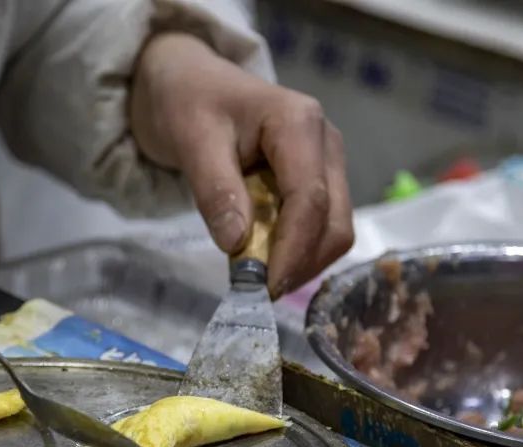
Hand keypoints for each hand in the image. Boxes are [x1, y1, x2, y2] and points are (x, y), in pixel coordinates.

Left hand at [131, 33, 353, 296]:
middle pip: (335, 223)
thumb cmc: (188, 102)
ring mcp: (326, 164)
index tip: (263, 288)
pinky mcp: (317, 182)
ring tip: (255, 274)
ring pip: (334, 231)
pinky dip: (296, 252)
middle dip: (301, 263)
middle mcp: (325, 143)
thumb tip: (238, 245)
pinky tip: (263, 258)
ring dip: (301, 262)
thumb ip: (216, 190)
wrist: (188, 82)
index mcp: (299, 124)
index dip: (292, 251)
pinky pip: (319, 229)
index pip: (310, 200)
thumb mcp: (191, 140)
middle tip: (256, 289)